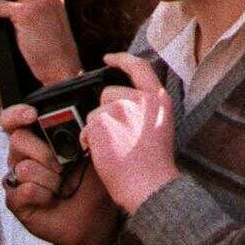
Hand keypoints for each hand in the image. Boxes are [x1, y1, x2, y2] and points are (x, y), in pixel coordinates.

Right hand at [1, 103, 119, 244]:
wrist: (93, 219)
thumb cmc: (91, 185)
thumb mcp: (92, 153)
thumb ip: (82, 133)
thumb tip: (83, 117)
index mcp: (37, 140)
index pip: (13, 120)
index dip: (16, 114)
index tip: (32, 115)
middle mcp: (22, 157)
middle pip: (18, 140)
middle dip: (45, 153)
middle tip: (63, 167)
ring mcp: (17, 179)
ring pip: (24, 168)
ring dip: (50, 179)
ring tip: (61, 188)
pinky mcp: (15, 201)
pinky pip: (24, 191)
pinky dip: (43, 195)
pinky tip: (51, 199)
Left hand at [81, 53, 178, 214]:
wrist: (149, 185)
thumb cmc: (152, 165)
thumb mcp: (156, 126)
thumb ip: (142, 108)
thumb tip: (114, 101)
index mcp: (159, 99)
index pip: (139, 67)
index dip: (121, 60)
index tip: (108, 59)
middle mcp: (141, 99)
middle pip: (108, 93)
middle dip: (104, 112)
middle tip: (115, 137)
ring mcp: (121, 107)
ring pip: (95, 112)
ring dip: (96, 129)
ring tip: (113, 148)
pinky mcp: (103, 119)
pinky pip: (86, 127)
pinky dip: (88, 140)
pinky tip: (104, 153)